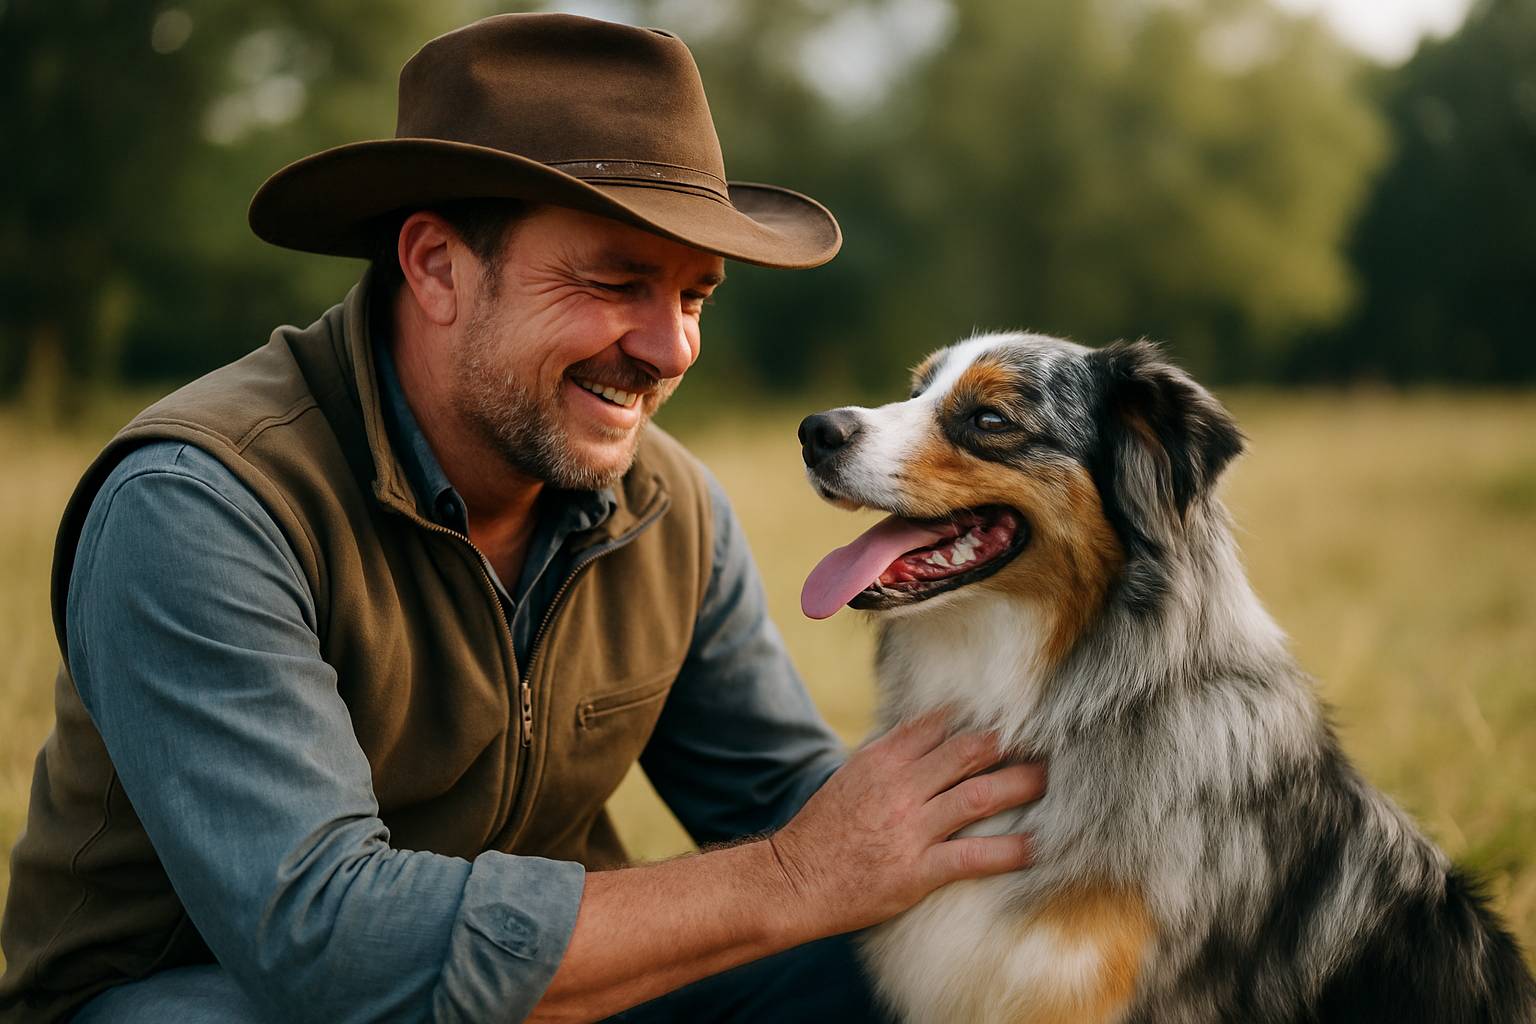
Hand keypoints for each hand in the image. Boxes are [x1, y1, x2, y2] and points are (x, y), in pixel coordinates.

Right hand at [766, 709, 1045, 934]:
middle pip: (968, 752)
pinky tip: (1037, 847)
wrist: (793, 879)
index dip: (978, 717)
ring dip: (1021, 785)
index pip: (939, 724)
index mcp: (882, 759)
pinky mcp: (918, 870)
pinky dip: (1010, 851)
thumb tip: (931, 735)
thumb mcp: (852, 776)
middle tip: (1043, 741)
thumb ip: (891, 756)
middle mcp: (900, 786)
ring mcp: (911, 827)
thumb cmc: (822, 829)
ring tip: (1049, 780)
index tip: (1008, 715)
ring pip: (979, 796)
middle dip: (1009, 744)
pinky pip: (974, 856)